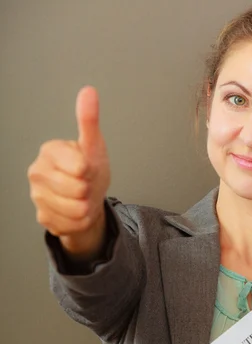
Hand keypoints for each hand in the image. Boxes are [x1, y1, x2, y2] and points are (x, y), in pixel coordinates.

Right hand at [27, 86, 110, 256]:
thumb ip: (89, 121)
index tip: (86, 168)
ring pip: (75, 210)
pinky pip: (71, 225)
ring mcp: (37, 197)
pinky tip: (75, 212)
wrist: (87, 200)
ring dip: (86, 208)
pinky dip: (80, 222)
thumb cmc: (89, 171)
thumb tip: (89, 92)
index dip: (89, 171)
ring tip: (82, 198)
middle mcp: (37, 173)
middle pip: (77, 191)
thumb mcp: (93, 147)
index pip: (78, 167)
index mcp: (49, 151)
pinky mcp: (43, 217)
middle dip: (88, 191)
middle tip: (85, 184)